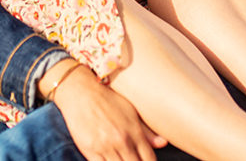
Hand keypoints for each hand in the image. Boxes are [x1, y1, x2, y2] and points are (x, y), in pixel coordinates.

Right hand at [49, 62, 165, 160]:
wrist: (81, 91)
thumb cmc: (107, 99)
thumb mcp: (130, 111)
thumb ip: (147, 131)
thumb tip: (164, 143)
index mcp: (134, 131)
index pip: (149, 160)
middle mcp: (122, 141)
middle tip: (132, 159)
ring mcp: (105, 146)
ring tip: (121, 159)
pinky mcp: (89, 150)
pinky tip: (109, 160)